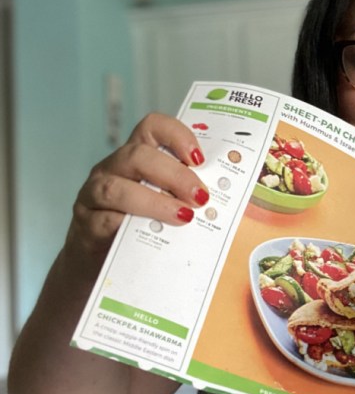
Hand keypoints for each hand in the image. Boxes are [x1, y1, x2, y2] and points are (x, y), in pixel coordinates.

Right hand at [67, 113, 208, 259]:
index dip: (177, 134)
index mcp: (137, 157)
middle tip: (200, 197)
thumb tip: (229, 198)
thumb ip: (187, 195)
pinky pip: (106, 219)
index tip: (200, 158)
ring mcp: (94, 195)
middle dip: (175, 175)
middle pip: (139, 155)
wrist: (105, 266)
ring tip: (184, 217)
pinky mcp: (86, 224)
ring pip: (117, 187)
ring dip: (155, 201)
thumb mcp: (167, 205)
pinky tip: (154, 235)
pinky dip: (133, 225)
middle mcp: (113, 169)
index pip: (152, 128)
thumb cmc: (143, 229)